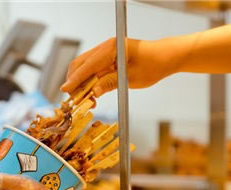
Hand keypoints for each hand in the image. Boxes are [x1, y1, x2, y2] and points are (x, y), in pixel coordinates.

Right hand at [61, 37, 182, 96]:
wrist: (165, 57)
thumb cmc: (153, 64)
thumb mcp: (131, 78)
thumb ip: (110, 83)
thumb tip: (93, 92)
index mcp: (111, 48)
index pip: (87, 65)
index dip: (75, 79)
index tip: (65, 90)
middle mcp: (105, 47)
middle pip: (80, 64)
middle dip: (74, 82)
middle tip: (74, 100)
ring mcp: (105, 52)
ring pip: (84, 67)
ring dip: (80, 83)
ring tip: (84, 99)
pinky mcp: (107, 58)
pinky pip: (92, 70)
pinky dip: (88, 81)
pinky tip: (91, 93)